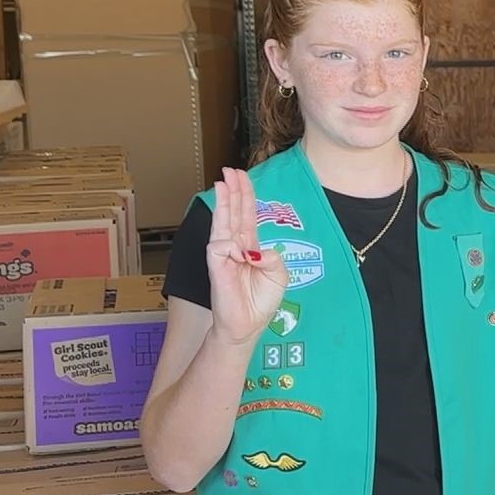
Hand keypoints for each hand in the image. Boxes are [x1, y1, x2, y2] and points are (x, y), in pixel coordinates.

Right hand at [204, 168, 288, 346]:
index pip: (247, 215)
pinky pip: (220, 245)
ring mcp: (224, 254)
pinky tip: (237, 251)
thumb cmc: (261, 302)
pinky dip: (229, 244)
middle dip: (233, 190)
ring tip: (222, 181)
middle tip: (230, 170)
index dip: (246, 195)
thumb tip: (256, 251)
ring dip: (223, 201)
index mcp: (251, 246)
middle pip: (234, 212)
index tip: (243, 176)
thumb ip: (273, 259)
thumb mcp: (279, 276)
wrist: (247, 325)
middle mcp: (236, 246)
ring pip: (223, 221)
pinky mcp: (216, 264)